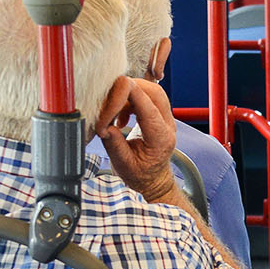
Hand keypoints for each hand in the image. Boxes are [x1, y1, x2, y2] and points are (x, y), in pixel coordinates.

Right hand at [97, 77, 177, 200]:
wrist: (154, 180)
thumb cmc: (140, 175)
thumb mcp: (124, 165)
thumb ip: (114, 144)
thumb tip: (104, 125)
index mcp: (160, 137)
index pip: (144, 103)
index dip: (117, 102)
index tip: (102, 118)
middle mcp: (167, 123)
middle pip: (150, 89)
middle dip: (124, 92)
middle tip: (107, 109)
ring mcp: (165, 117)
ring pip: (149, 89)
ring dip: (127, 96)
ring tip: (113, 116)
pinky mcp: (158, 114)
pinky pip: (146, 95)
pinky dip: (129, 100)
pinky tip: (120, 118)